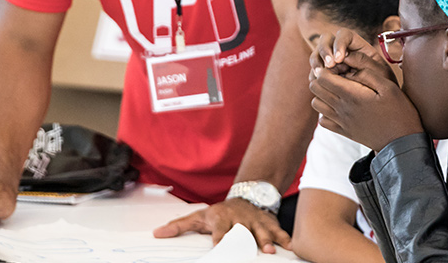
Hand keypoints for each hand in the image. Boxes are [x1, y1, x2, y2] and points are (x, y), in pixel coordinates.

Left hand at [153, 198, 290, 252]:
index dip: (220, 237)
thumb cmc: (219, 212)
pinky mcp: (269, 223)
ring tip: (269, 251)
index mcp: (222, 219)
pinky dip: (285, 238)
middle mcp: (240, 220)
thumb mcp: (199, 216)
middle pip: (243, 231)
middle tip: (251, 250)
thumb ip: (179, 226)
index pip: (220, 229)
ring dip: (267, 241)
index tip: (219, 245)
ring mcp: (256, 222)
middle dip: (247, 241)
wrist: (245, 197)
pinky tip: (291, 246)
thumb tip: (157, 233)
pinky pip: (278, 231)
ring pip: (262, 232)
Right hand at [308, 29, 395, 84]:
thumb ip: (364, 61)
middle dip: (324, 51)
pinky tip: (319, 84)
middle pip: (326, 39)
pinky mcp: (325, 74)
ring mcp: (332, 61)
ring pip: (317, 54)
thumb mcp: (379, 72)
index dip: (338, 43)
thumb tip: (345, 56)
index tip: (339, 59)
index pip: (344, 34)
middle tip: (328, 66)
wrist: (379, 104)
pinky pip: (315, 70)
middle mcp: (342, 50)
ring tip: (319, 75)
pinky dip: (314, 75)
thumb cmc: (384, 85)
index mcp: (357, 45)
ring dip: (316, 62)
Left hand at [309, 30, 422, 150]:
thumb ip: (367, 72)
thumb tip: (349, 63)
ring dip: (322, 94)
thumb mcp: (389, 86)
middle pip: (315, 88)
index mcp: (352, 95)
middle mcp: (342, 109)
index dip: (327, 68)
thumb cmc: (399, 111)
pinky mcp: (344, 132)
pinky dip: (326, 111)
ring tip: (336, 89)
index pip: (323, 77)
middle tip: (336, 75)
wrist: (401, 142)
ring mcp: (341, 122)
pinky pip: (322, 120)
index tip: (339, 66)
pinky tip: (339, 106)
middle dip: (321, 78)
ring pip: (316, 104)